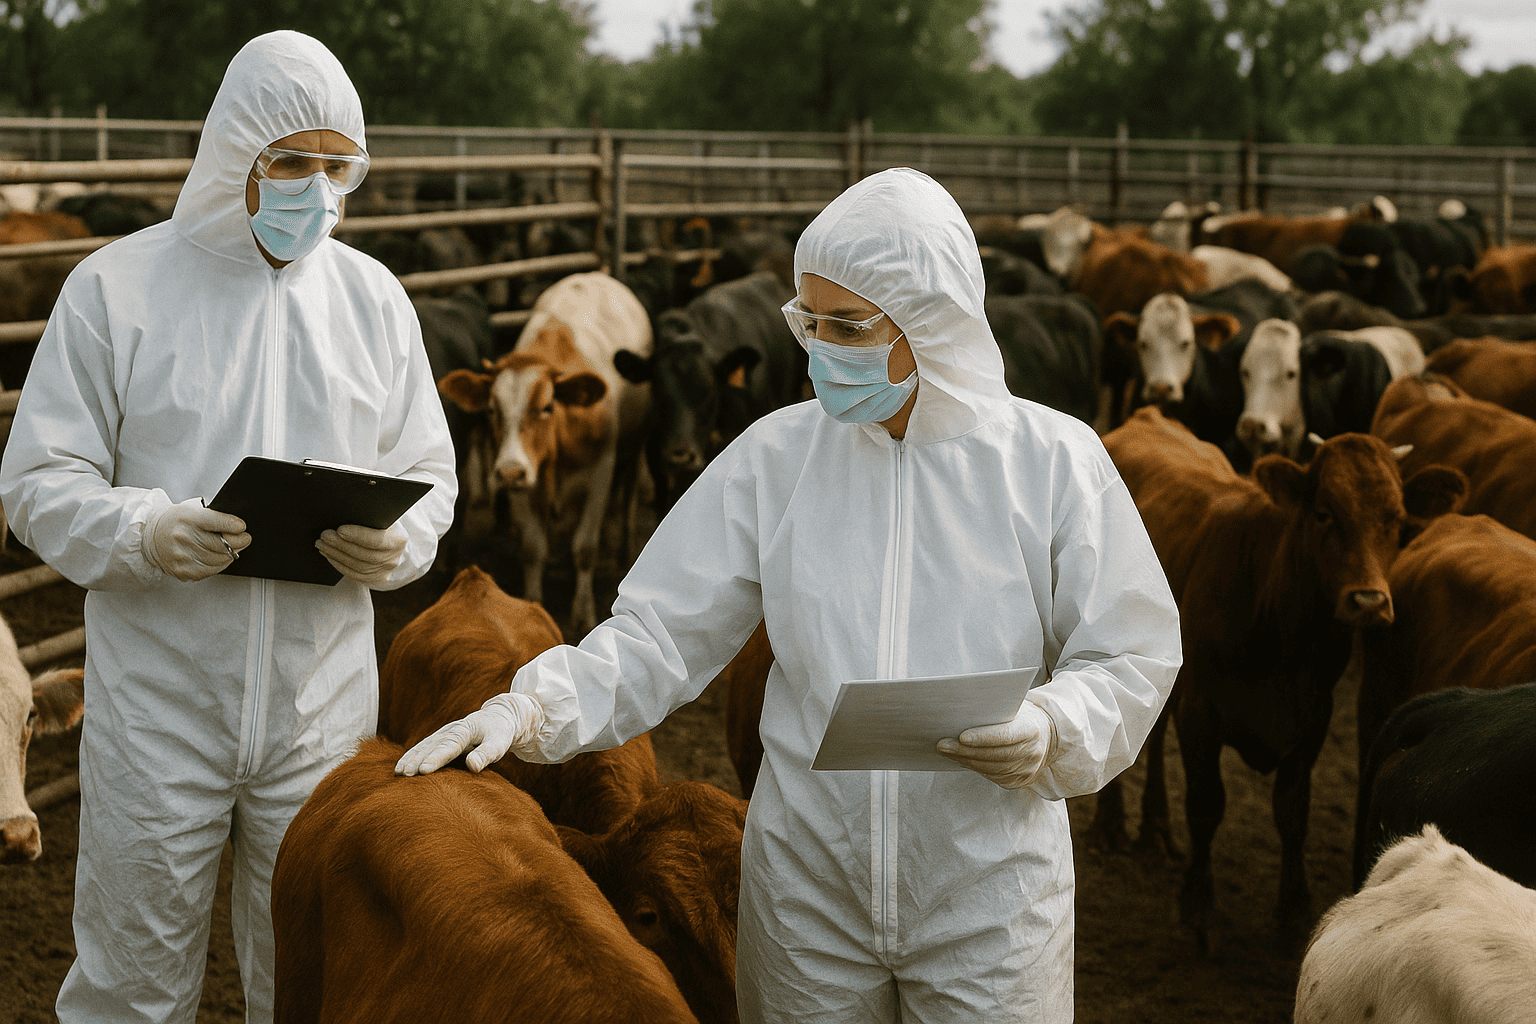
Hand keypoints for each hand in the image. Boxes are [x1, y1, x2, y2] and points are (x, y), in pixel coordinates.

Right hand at [143, 499, 249, 581]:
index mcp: (187, 518)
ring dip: (232, 554)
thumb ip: (214, 517)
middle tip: (245, 538)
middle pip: (222, 544)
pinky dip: (220, 564)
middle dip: (240, 541)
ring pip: (219, 559)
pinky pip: (211, 570)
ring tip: (233, 548)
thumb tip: (237, 527)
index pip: (217, 522)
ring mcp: (182, 556)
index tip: (242, 527)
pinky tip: (220, 557)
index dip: (234, 525)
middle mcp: (183, 537)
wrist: (150, 537)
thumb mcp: (191, 510)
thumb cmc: (175, 522)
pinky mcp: (183, 570)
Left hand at [316, 523, 406, 585]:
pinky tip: (329, 555)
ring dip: (336, 555)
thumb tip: (347, 512)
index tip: (340, 529)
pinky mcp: (374, 578)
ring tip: (322, 544)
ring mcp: (383, 570)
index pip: (377, 540)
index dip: (358, 535)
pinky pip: (354, 575)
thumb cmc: (383, 525)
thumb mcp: (382, 517)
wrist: (392, 540)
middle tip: (325, 536)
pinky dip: (339, 565)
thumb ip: (370, 517)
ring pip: (357, 566)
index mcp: (398, 539)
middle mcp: (393, 558)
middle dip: (341, 545)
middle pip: (364, 555)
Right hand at [394, 692, 544, 775]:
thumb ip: (486, 754)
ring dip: (411, 758)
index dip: (436, 758)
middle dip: (417, 759)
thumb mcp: (499, 743)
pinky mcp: (441, 738)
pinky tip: (402, 767)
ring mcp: (444, 733)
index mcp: (466, 730)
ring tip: (398, 772)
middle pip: (431, 745)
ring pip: (424, 745)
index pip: (449, 745)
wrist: (499, 717)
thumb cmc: (500, 733)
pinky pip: (424, 747)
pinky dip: (412, 756)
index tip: (423, 770)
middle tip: (404, 774)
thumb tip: (472, 766)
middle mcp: (451, 730)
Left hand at [936, 698, 1058, 789]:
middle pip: (994, 755)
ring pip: (991, 768)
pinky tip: (960, 759)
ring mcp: (1027, 770)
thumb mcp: (1015, 705)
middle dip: (965, 751)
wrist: (1046, 735)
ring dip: (965, 760)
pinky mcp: (1019, 781)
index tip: (961, 736)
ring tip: (946, 751)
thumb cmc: (1022, 715)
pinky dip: (975, 767)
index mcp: (1032, 729)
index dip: (983, 737)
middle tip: (942, 744)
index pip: (1006, 735)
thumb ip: (995, 708)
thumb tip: (960, 710)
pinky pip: (993, 776)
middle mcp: (1033, 752)